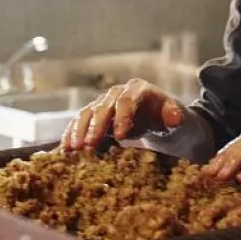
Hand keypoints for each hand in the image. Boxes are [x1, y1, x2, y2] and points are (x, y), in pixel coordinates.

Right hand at [60, 79, 185, 150]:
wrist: (157, 118)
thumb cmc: (167, 117)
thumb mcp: (176, 116)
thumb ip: (174, 115)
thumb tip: (174, 119)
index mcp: (138, 90)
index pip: (127, 100)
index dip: (122, 117)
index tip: (120, 136)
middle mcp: (117, 93)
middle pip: (103, 106)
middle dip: (96, 126)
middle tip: (89, 145)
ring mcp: (104, 103)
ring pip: (87, 113)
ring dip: (79, 130)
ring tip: (74, 148)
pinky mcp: (94, 115)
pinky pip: (80, 122)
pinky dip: (71, 134)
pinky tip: (65, 149)